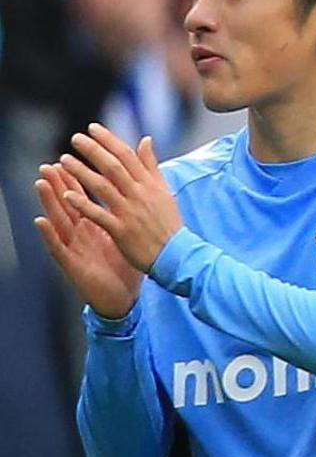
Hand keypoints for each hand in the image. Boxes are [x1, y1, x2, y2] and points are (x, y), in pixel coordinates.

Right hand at [33, 163, 140, 319]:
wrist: (123, 298)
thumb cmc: (124, 266)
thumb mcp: (126, 235)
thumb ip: (127, 212)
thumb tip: (134, 193)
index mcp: (94, 225)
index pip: (83, 197)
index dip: (77, 178)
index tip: (72, 158)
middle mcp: (81, 234)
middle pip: (67, 204)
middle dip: (58, 184)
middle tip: (49, 163)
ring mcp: (74, 247)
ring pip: (59, 221)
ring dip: (48, 202)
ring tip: (41, 183)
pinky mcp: (72, 263)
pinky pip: (58, 247)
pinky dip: (49, 234)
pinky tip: (41, 221)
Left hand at [59, 125, 184, 271]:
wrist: (177, 255)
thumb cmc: (168, 223)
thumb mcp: (164, 191)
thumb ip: (151, 165)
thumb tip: (146, 139)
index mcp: (149, 184)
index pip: (127, 156)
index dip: (109, 140)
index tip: (92, 128)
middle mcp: (139, 195)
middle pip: (113, 167)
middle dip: (93, 150)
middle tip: (75, 138)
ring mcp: (130, 212)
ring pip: (102, 187)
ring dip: (82, 172)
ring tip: (64, 160)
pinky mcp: (121, 230)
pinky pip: (99, 214)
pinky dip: (84, 204)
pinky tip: (67, 194)